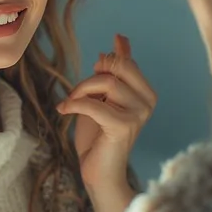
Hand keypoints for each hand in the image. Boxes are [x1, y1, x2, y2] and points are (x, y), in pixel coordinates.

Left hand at [57, 34, 156, 194]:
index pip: (125, 62)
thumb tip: (120, 38)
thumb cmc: (99, 137)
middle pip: (119, 66)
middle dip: (93, 75)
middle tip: (77, 92)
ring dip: (80, 90)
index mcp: (146, 92)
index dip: (104, 64)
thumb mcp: (103, 97)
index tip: (91, 76)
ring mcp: (139, 114)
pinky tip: (64, 110)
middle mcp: (147, 101)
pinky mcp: (124, 126)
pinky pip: (94, 104)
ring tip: (69, 104)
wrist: (99, 172)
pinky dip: (74, 104)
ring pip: (106, 82)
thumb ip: (114, 70)